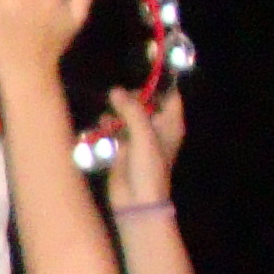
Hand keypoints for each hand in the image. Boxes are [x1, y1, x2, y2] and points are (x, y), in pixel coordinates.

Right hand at [105, 85, 184, 207]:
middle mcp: (157, 128)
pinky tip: (102, 128)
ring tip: (108, 119)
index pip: (169, 95)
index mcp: (170, 124)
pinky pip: (114, 129)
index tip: (141, 72)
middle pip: (145, 102)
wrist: (136, 201)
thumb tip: (115, 91)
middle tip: (118, 99)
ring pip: (127, 115)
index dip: (158, 83)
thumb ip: (131, 111)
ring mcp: (139, 138)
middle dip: (130, 99)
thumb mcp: (143, 136)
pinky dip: (108, 127)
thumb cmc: (148, 168)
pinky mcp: (122, 148)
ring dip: (116, 113)